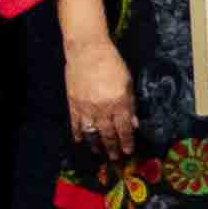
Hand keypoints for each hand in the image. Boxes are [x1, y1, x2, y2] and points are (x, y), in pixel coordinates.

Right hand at [63, 31, 139, 154]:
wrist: (87, 51)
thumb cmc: (111, 63)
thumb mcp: (128, 83)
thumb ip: (131, 104)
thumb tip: (134, 123)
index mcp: (119, 102)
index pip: (125, 128)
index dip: (127, 141)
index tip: (129, 151)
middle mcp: (103, 108)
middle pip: (109, 134)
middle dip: (113, 148)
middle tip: (115, 157)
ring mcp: (86, 107)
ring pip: (91, 132)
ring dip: (96, 144)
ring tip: (99, 152)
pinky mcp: (73, 103)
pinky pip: (76, 123)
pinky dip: (78, 133)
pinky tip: (80, 140)